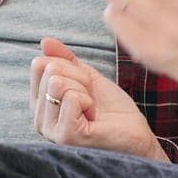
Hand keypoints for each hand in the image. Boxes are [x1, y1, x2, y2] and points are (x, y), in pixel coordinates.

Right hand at [29, 38, 163, 159]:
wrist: (137, 136)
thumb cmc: (115, 112)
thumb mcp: (88, 78)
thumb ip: (66, 60)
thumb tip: (45, 41)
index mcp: (42, 104)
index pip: (39, 65)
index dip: (69, 67)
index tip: (85, 87)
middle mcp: (40, 119)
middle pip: (50, 72)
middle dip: (79, 79)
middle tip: (92, 100)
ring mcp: (51, 130)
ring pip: (58, 83)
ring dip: (85, 91)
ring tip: (93, 110)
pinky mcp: (66, 136)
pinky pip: (71, 97)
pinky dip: (88, 102)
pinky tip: (94, 118)